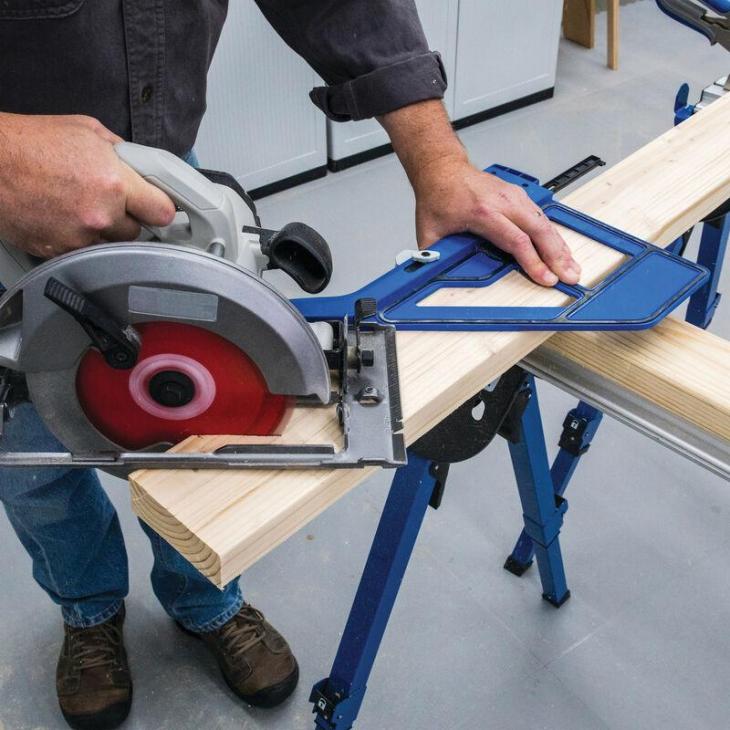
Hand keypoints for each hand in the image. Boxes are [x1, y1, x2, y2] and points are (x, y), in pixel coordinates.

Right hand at [0, 113, 174, 257]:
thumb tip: (140, 166)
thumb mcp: (86, 130)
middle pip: (136, 231)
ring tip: (77, 205)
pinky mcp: (60, 251)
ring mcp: (79, 236)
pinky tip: (61, 217)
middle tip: (105, 199)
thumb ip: (121, 152)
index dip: (161, 208)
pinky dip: (78, 238)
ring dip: (102, 230)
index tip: (158, 208)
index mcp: (114, 182)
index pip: (163, 211)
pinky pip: (84, 251)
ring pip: (111, 244)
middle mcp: (100, 214)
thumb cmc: (29, 143)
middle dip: (126, 217)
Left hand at [379, 99, 580, 286]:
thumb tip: (434, 278)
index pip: (516, 240)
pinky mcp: (520, 196)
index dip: (533, 262)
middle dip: (557, 256)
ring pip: (545, 223)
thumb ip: (432, 256)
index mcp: (483, 212)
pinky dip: (554, 235)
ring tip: (572, 267)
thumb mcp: (429, 231)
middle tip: (570, 277)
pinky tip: (562, 250)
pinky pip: (542, 217)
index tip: (546, 279)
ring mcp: (514, 197)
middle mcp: (503, 202)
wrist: (443, 170)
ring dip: (560, 247)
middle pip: (538, 231)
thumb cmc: (438, 198)